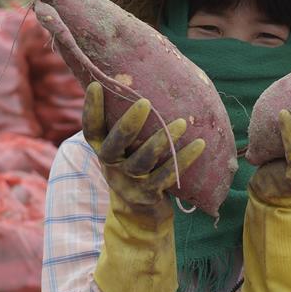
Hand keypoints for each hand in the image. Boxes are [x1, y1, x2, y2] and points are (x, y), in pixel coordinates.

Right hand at [82, 82, 205, 214]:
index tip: (95, 85)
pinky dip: (184, 159)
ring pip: (142, 161)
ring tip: (180, 123)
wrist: (139, 213)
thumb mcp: (125, 148)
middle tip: (144, 102)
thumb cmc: (135, 167)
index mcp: (103, 150)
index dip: (91, 109)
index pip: (91, 129)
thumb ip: (128, 123)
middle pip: (115, 144)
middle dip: (129, 123)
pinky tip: (199, 144)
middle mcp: (111, 165)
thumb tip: (142, 78)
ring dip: (161, 141)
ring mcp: (129, 182)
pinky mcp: (149, 195)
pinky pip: (167, 176)